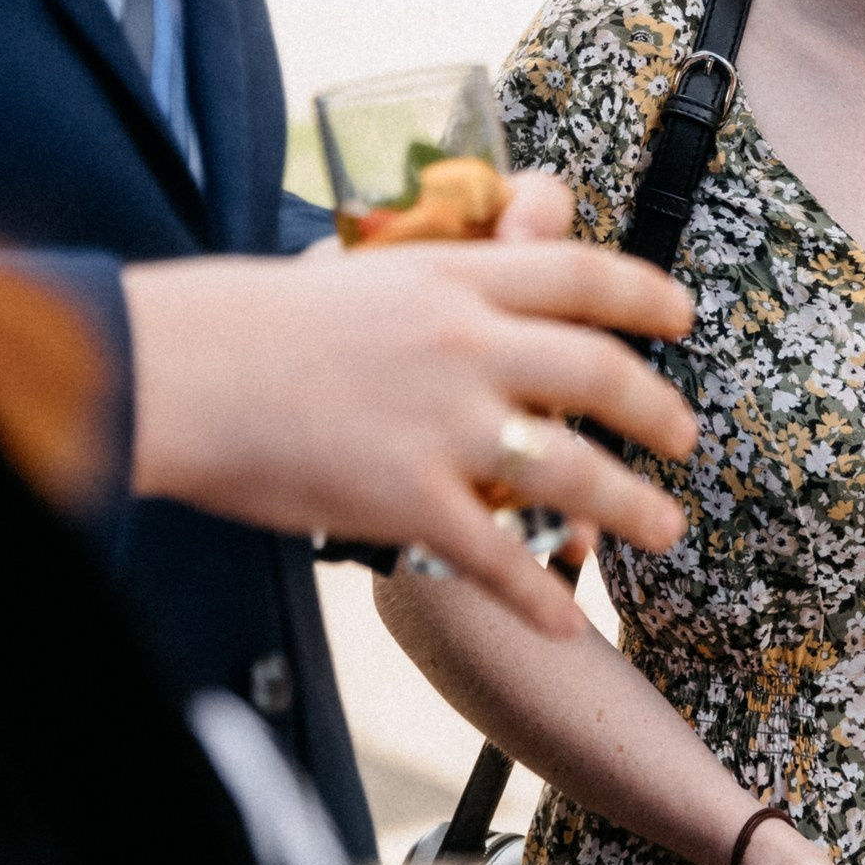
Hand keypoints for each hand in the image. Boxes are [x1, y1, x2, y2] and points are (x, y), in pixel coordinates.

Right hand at [124, 174, 696, 635]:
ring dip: (633, 504)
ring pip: (574, 470)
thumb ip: (447, 271)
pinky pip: (499, 556)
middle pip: (602, 372)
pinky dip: (540, 593)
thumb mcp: (368, 265)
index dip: (645, 294)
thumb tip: (507, 245)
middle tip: (686, 435)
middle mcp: (468, 346)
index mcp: (457, 279)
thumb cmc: (257, 318)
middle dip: (659, 409)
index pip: (581, 274)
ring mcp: (445, 425)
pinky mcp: (409, 499)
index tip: (681, 313)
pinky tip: (567, 619)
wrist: (178, 370)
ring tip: (665, 526)